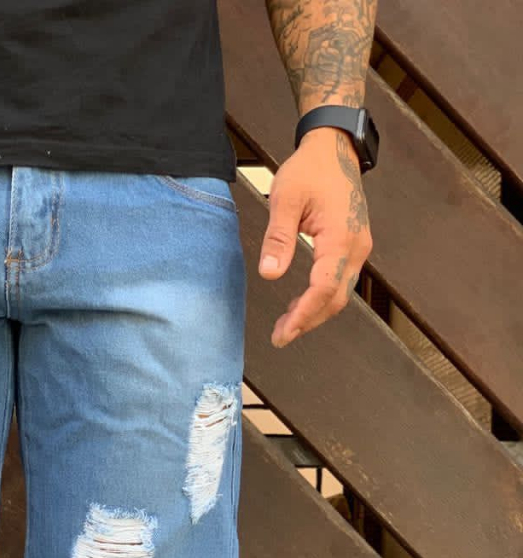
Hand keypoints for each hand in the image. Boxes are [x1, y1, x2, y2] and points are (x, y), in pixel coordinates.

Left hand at [258, 126, 372, 347]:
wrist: (335, 149)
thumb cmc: (310, 170)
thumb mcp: (285, 199)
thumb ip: (278, 238)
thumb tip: (269, 274)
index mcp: (341, 237)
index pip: (323, 287)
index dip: (303, 314)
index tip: (283, 332)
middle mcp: (356, 247)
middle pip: (335, 299)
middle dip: (308, 321)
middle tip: (279, 336)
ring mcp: (358, 248)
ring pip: (340, 294)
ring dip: (314, 313)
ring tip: (285, 325)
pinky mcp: (354, 247)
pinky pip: (340, 282)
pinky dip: (321, 298)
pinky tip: (298, 304)